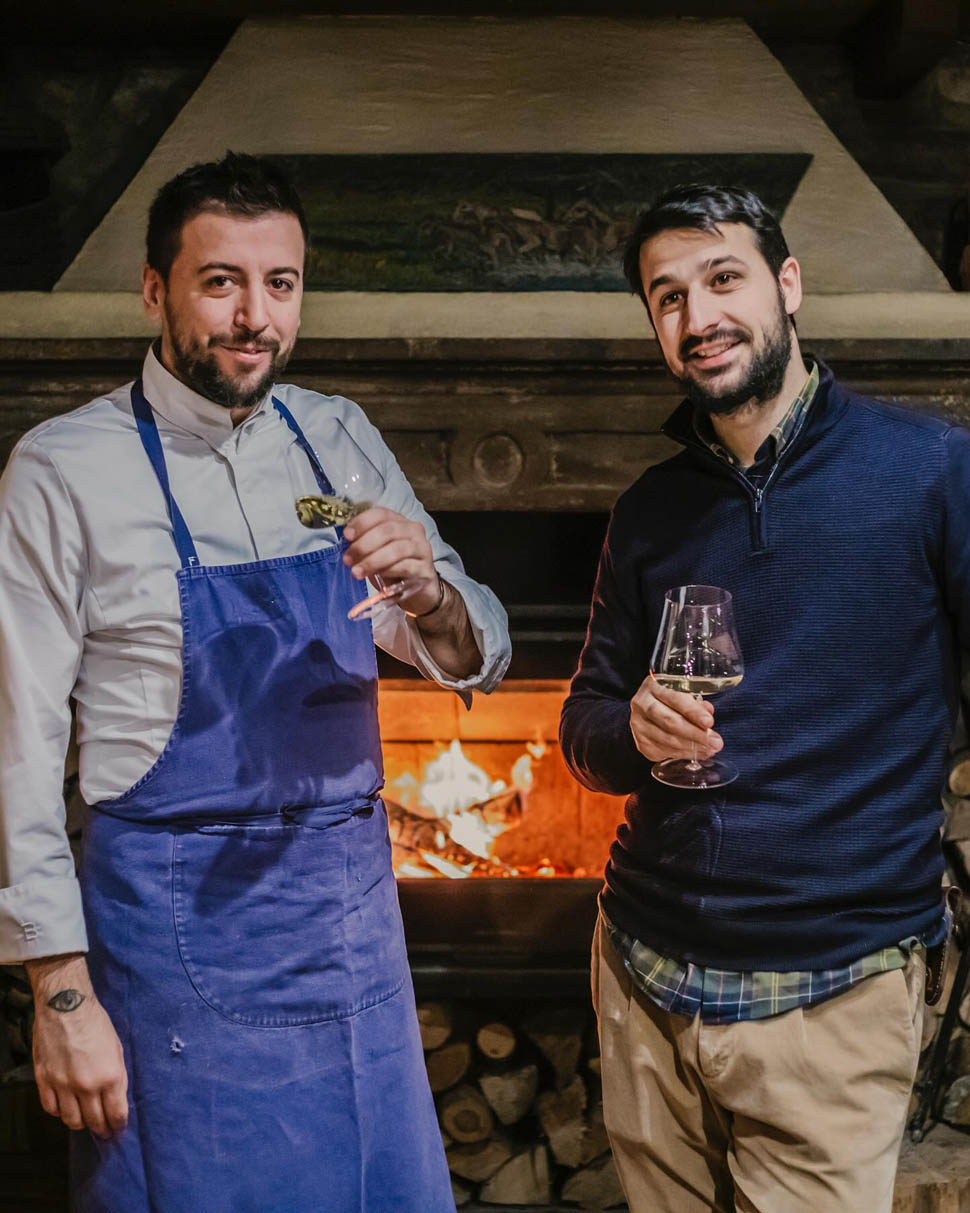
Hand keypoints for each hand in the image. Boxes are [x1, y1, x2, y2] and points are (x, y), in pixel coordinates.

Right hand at [26, 955, 127, 1137]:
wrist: (66, 1005)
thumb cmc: (96, 1023)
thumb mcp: (117, 1048)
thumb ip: (118, 1076)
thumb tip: (117, 1098)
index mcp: (110, 1075)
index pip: (116, 1113)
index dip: (118, 1126)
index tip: (118, 1130)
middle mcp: (86, 1085)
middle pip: (94, 1121)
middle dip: (102, 1129)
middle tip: (104, 1132)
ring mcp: (63, 1085)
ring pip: (71, 1120)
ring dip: (80, 1123)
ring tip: (85, 1121)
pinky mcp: (44, 1081)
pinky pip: (51, 1109)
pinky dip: (59, 1113)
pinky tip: (66, 1108)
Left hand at [342, 507, 439, 615]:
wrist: (420, 592)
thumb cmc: (396, 569)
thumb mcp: (379, 553)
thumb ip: (366, 545)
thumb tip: (346, 545)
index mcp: (400, 522)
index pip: (381, 514)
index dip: (362, 522)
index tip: (347, 536)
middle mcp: (413, 531)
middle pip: (387, 531)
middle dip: (363, 545)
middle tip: (348, 559)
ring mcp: (422, 549)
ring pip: (396, 549)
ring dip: (372, 560)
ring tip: (357, 572)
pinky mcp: (425, 569)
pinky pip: (405, 566)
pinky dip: (388, 570)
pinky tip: (377, 576)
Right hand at [630, 672, 722, 761]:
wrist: (645, 714)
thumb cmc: (668, 701)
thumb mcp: (681, 694)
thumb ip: (695, 702)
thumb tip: (708, 712)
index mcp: (653, 686)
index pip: (674, 699)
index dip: (693, 711)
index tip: (709, 722)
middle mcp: (642, 704)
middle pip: (670, 722)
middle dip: (696, 733)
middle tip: (715, 741)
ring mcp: (639, 725)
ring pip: (668, 740)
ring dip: (692, 747)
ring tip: (710, 749)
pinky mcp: (641, 743)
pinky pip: (664, 751)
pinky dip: (683, 753)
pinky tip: (696, 753)